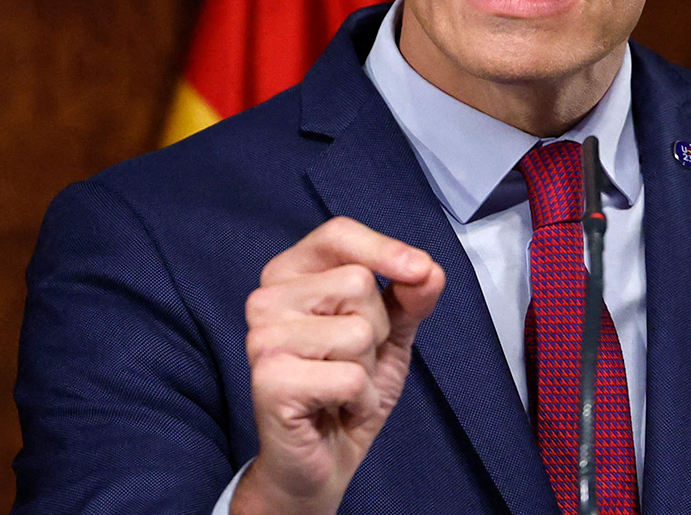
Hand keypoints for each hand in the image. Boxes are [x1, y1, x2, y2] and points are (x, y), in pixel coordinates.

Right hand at [231, 217, 445, 514]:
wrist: (324, 457)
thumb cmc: (348, 388)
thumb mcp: (392, 333)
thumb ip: (411, 296)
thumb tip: (429, 270)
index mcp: (290, 275)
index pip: (337, 233)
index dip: (384, 248)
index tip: (419, 269)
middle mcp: (266, 299)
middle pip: (358, 283)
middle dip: (378, 329)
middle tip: (353, 361)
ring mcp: (262, 339)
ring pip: (358, 330)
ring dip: (368, 368)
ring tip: (343, 385)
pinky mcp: (269, 380)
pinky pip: (350, 376)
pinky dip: (360, 398)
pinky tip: (338, 407)